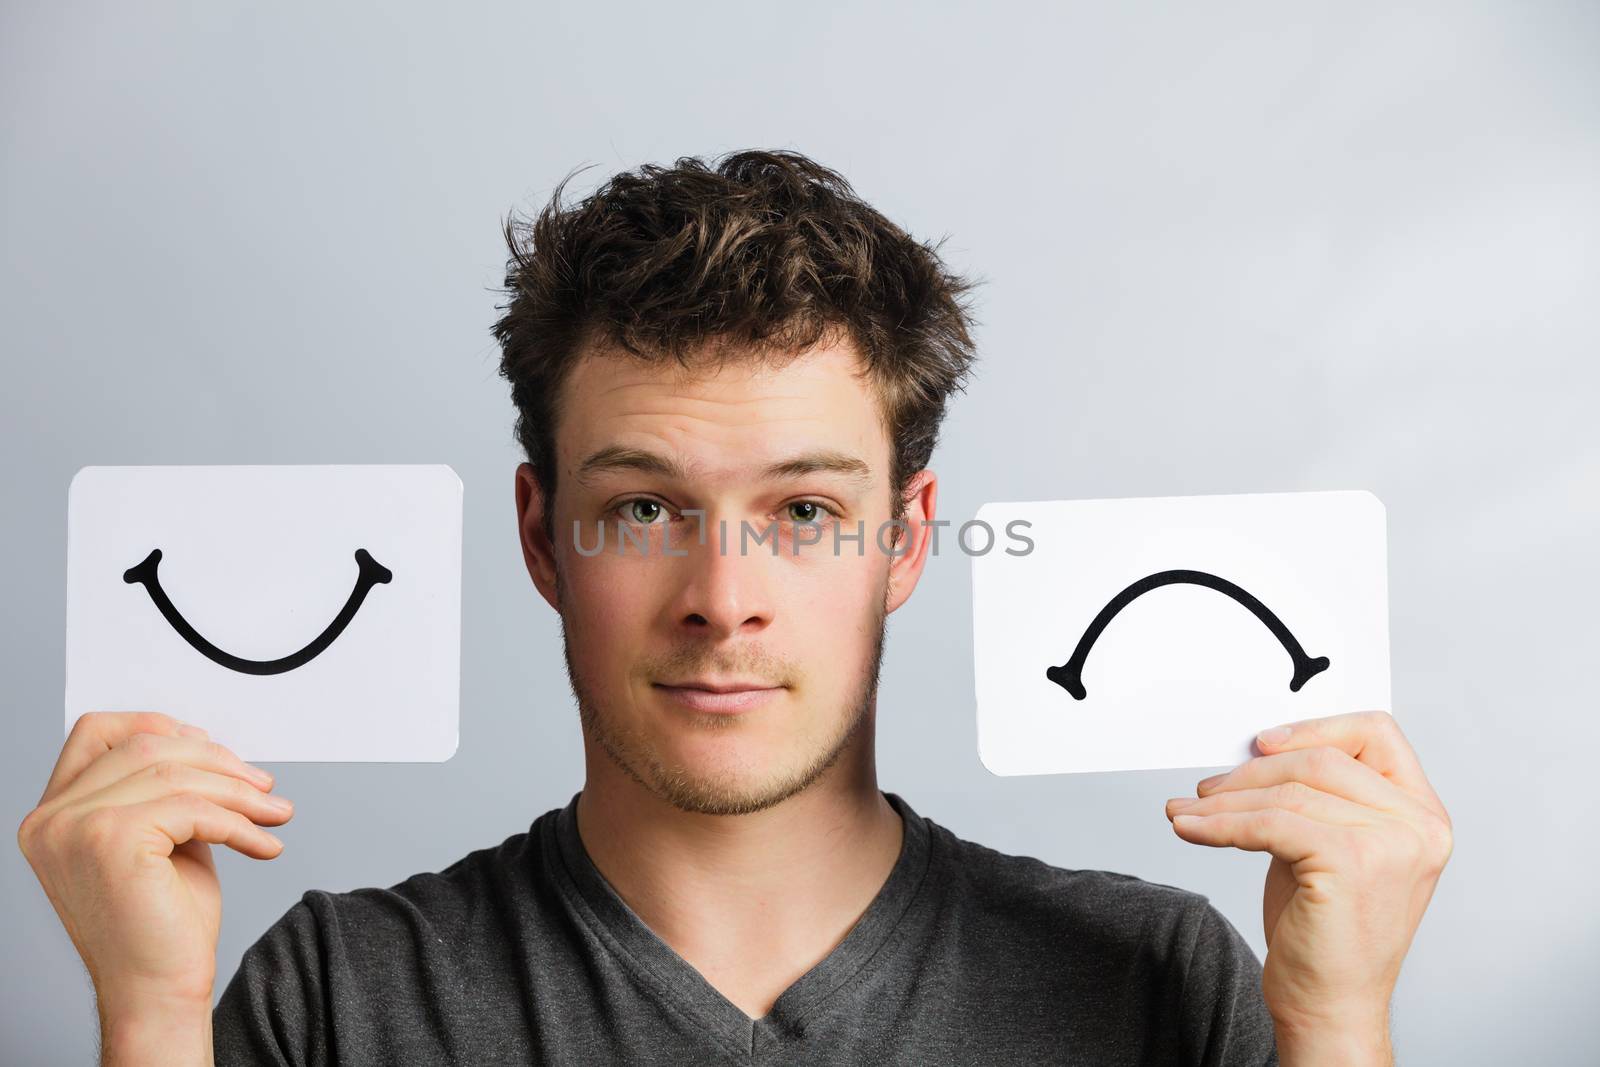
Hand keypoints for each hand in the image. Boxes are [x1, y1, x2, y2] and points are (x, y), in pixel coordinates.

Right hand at [16, 712, 292, 1063]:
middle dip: (218, 761)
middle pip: (146, 746)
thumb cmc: (161, 924)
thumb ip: (166, 790)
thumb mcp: (162, 837)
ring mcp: (73, 828)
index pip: (97, 732)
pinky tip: (265, 844)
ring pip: (176, 773)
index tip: (215, 750)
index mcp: (54, 814)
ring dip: (239, 792)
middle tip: (263, 787)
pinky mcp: (109, 840)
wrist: (158, 991)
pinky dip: (240, 823)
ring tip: (274, 814)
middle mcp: (51, 819)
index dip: (160, 726)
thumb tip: (203, 742)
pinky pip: (193, 808)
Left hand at [1163, 710, 1451, 1064]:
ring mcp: (1392, 844)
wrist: (1330, 1006)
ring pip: (1289, 792)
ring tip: (1187, 813)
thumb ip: (1314, 797)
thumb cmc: (1326, 931)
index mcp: (1421, 814)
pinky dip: (1221, 824)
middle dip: (1251, 773)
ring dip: (1225, 801)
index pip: (1377, 734)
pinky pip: (1271, 823)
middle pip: (1322, 759)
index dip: (1315, 728)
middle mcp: (1418, 826)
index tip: (1261, 744)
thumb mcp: (1329, 846)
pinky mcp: (1352, 863)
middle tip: (1206, 791)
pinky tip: (1190, 828)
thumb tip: (1253, 754)